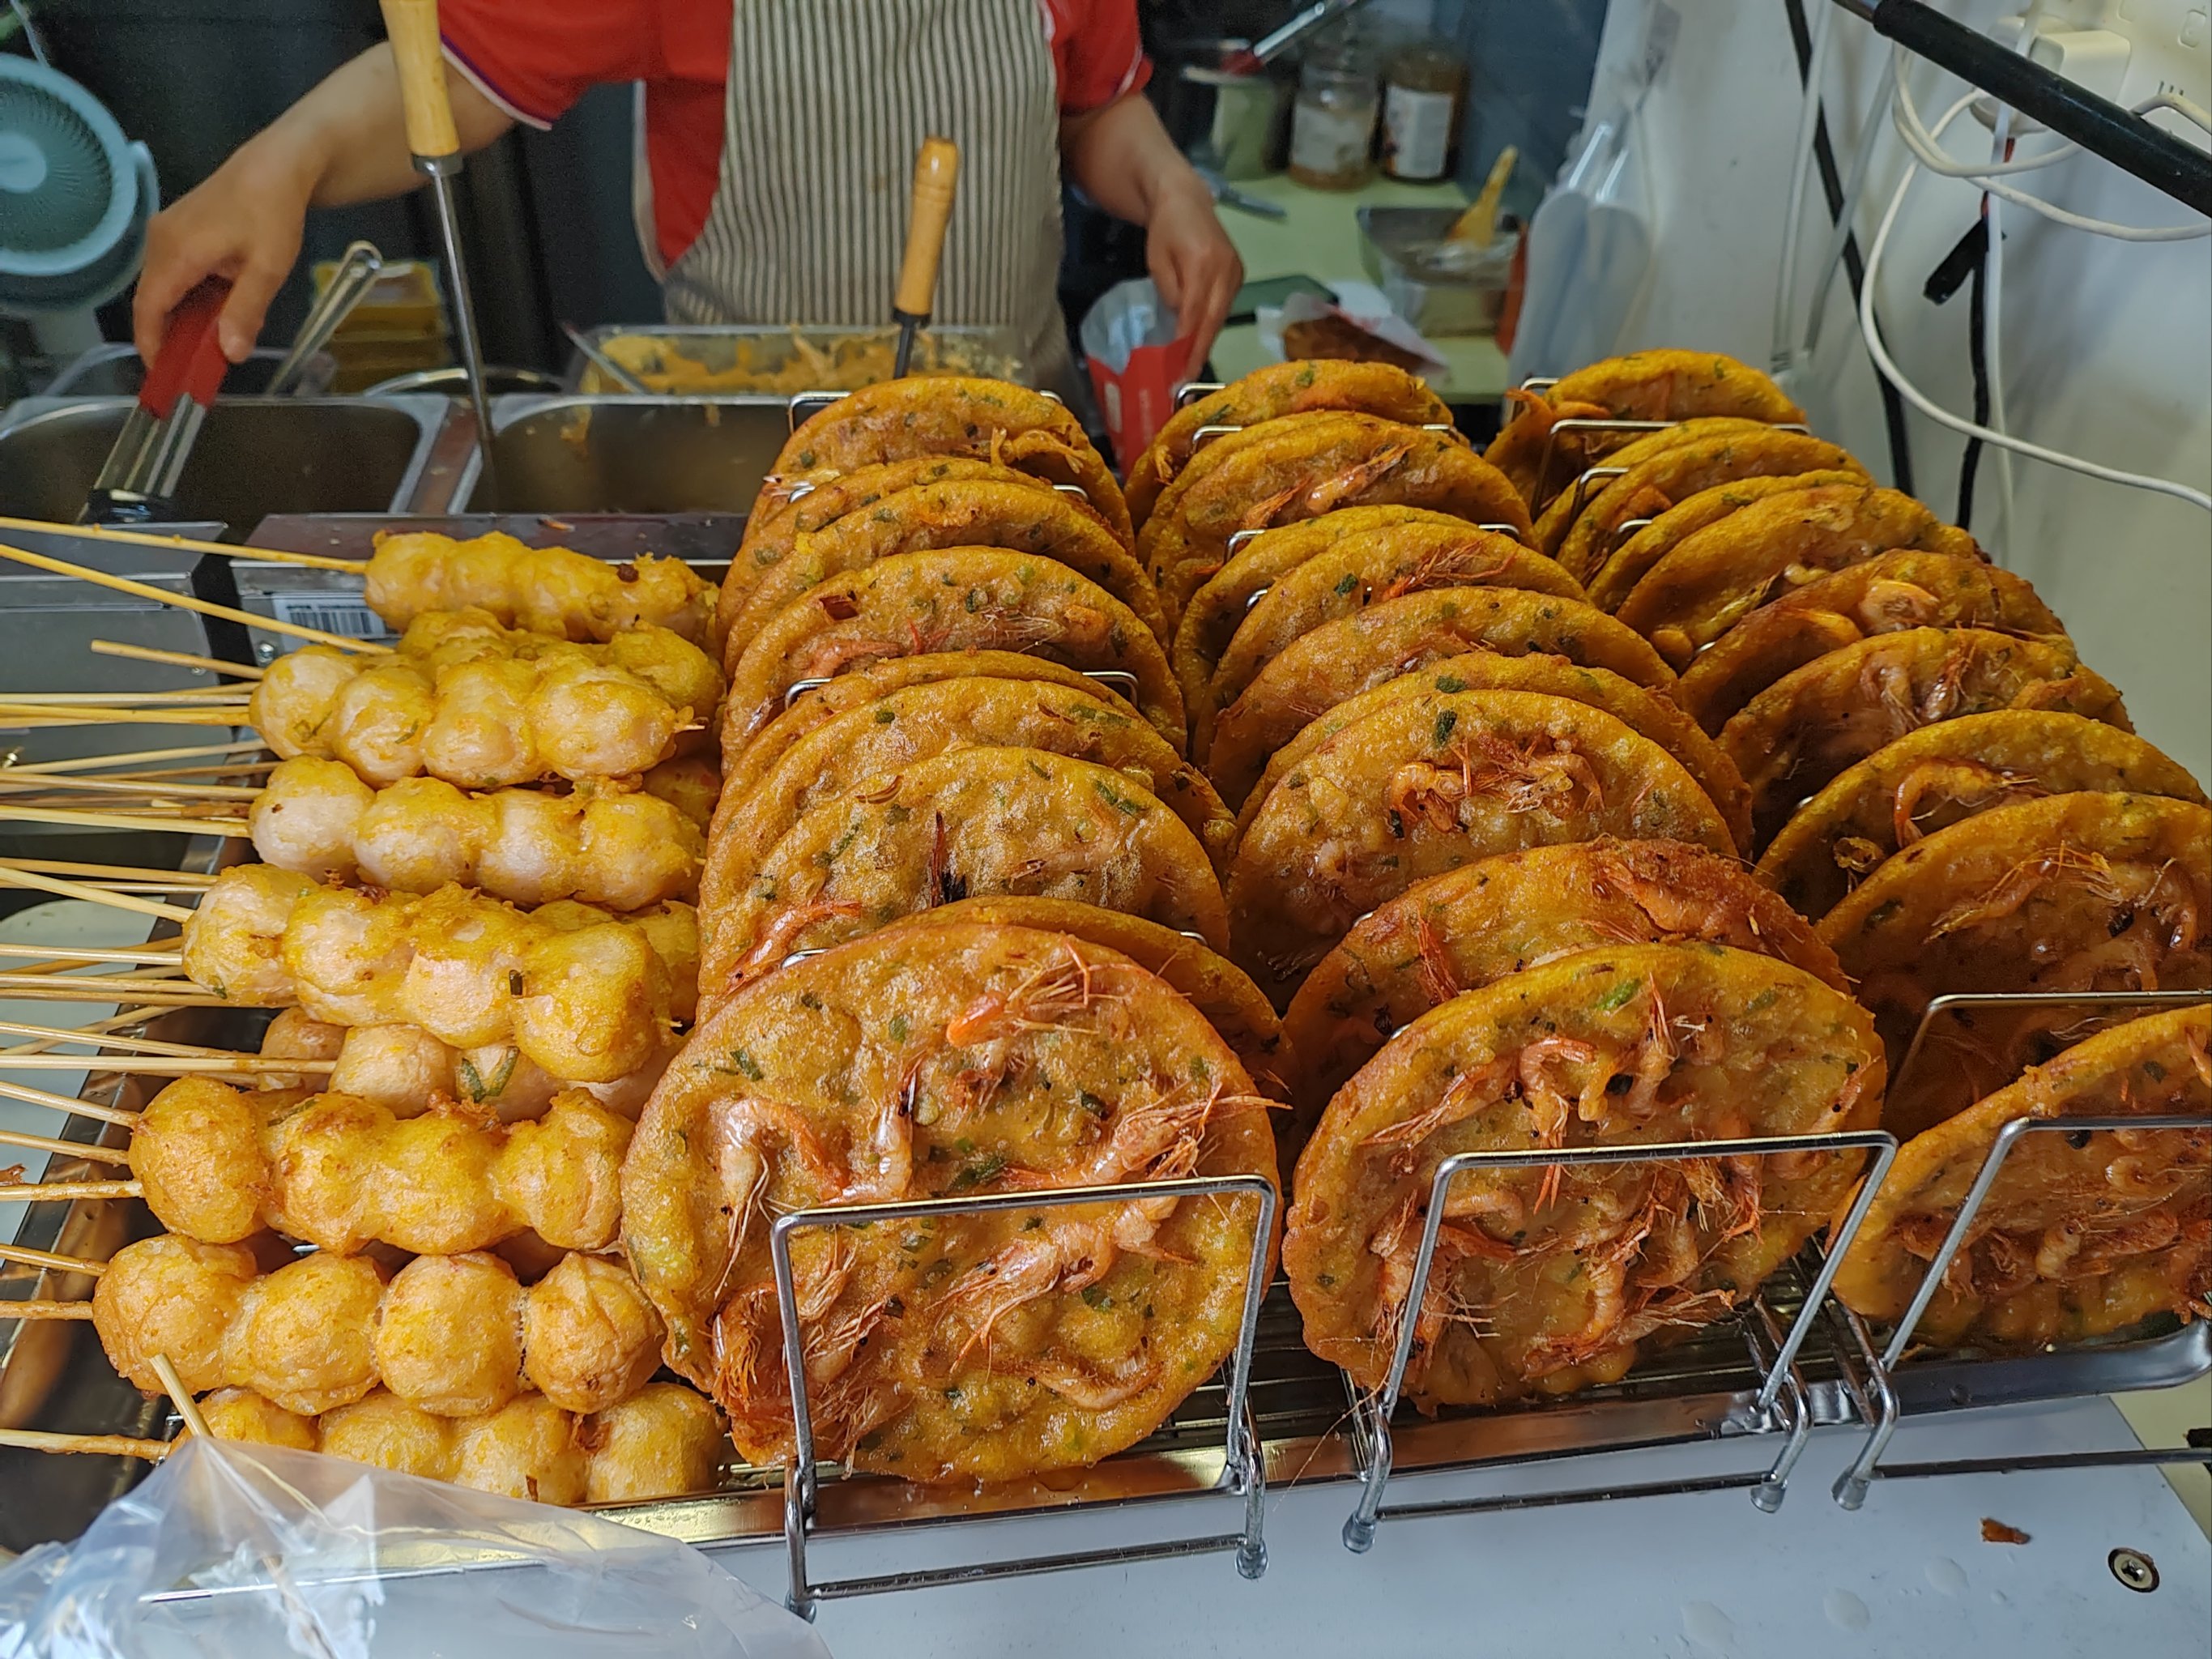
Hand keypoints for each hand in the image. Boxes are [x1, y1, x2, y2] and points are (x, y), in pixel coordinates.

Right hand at [133, 137, 318, 365]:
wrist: (277, 165)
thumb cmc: (273, 212)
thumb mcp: (267, 268)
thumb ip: (245, 312)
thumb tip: (230, 354)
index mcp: (176, 252)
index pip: (148, 309)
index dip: (152, 345)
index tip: (165, 374)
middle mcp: (160, 242)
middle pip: (152, 301)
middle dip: (169, 338)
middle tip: (193, 371)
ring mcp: (166, 234)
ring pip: (163, 289)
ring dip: (181, 319)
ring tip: (205, 349)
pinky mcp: (177, 231)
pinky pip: (173, 274)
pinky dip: (188, 298)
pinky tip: (212, 316)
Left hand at [1145, 175, 1242, 374]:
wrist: (1187, 200)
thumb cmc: (1165, 230)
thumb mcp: (1157, 263)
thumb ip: (1171, 294)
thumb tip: (1182, 325)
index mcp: (1203, 262)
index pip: (1195, 312)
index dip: (1188, 343)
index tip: (1179, 369)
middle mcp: (1226, 268)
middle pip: (1214, 319)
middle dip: (1200, 350)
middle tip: (1187, 378)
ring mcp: (1237, 271)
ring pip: (1221, 315)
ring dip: (1207, 341)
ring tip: (1191, 366)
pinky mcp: (1240, 274)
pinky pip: (1225, 306)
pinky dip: (1213, 324)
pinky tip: (1201, 341)